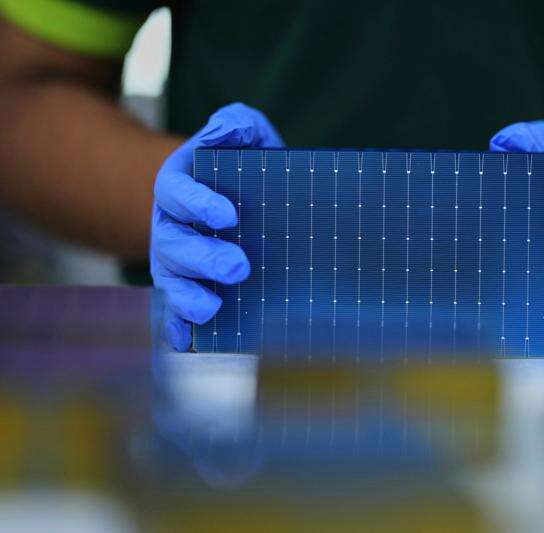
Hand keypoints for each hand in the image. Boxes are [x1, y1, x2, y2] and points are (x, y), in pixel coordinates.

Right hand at [151, 103, 283, 350]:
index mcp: (179, 188)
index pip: (178, 193)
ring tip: (213, 307)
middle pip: (175, 244)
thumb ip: (237, 125)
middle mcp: (170, 227)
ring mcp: (175, 263)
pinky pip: (174, 312)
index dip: (199, 203)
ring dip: (188, 296)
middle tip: (240, 266)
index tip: (230, 216)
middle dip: (204, 257)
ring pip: (171, 281)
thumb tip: (228, 126)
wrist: (234, 203)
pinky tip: (188, 342)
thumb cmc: (243, 168)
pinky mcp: (186, 291)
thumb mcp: (246, 137)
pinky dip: (177, 328)